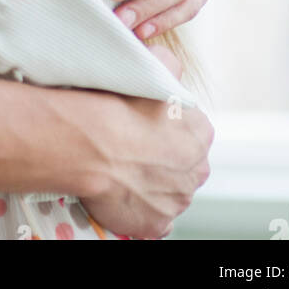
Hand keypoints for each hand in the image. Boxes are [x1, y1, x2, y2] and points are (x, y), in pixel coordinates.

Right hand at [79, 54, 212, 239]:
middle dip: (164, 158)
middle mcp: (197, 170)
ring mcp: (177, 201)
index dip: (166, 126)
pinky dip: (142, 210)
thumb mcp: (148, 66)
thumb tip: (170, 64)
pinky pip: (154, 220)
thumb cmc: (115, 102)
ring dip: (152, 184)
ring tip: (122, 168)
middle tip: (131, 146)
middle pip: (184, 163)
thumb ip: (167, 64)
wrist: (89, 142)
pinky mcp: (156, 224)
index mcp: (199, 132)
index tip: (144, 122)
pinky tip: (124, 193)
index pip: (191, 130)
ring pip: (169, 192)